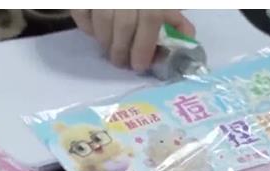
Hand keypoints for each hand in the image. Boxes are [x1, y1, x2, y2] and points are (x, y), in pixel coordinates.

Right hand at [71, 10, 195, 71]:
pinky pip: (82, 15)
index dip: (145, 46)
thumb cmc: (145, 4)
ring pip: (102, 22)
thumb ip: (175, 21)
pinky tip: (95, 33)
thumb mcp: (164, 5)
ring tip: (111, 51)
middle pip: (124, 25)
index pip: (151, 19)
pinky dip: (87, 28)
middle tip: (123, 64)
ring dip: (106, 43)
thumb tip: (187, 41)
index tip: (140, 65)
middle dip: (123, 51)